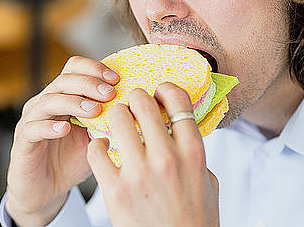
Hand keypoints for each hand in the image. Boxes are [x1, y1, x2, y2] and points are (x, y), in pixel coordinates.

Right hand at [5, 56, 118, 226]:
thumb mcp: (94, 138)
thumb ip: (108, 121)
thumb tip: (134, 110)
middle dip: (89, 83)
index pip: (74, 68)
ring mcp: (32, 120)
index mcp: (63, 96)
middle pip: (64, 80)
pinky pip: (33, 128)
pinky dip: (49, 127)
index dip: (94, 69)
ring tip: (94, 111)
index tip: (116, 79)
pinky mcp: (23, 141)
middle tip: (110, 93)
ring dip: (74, 102)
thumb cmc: (69, 162)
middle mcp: (45, 103)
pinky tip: (65, 129)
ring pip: (49, 101)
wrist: (45, 191)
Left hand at [87, 82, 219, 226]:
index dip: (165, 89)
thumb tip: (184, 131)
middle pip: (142, 102)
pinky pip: (96, 150)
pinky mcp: (115, 190)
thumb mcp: (207, 182)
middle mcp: (166, 158)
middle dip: (134, 99)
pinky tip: (103, 150)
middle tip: (131, 106)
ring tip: (115, 125)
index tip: (158, 92)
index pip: (177, 100)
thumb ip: (195, 154)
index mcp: (193, 153)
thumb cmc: (194, 221)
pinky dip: (97, 146)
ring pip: (117, 119)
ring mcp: (139, 173)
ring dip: (114, 117)